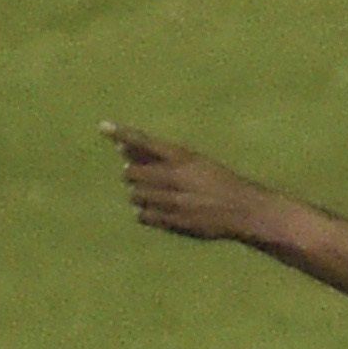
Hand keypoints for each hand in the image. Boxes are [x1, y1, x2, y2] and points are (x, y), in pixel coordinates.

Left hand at [102, 123, 279, 244]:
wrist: (243, 210)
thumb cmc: (216, 182)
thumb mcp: (193, 162)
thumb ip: (157, 156)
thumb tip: (120, 149)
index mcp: (183, 157)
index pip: (145, 142)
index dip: (123, 134)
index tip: (103, 127)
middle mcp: (177, 177)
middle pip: (132, 173)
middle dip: (132, 175)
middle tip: (142, 178)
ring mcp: (175, 200)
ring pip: (136, 195)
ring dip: (138, 195)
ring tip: (155, 196)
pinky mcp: (175, 221)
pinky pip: (144, 216)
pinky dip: (144, 213)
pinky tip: (156, 211)